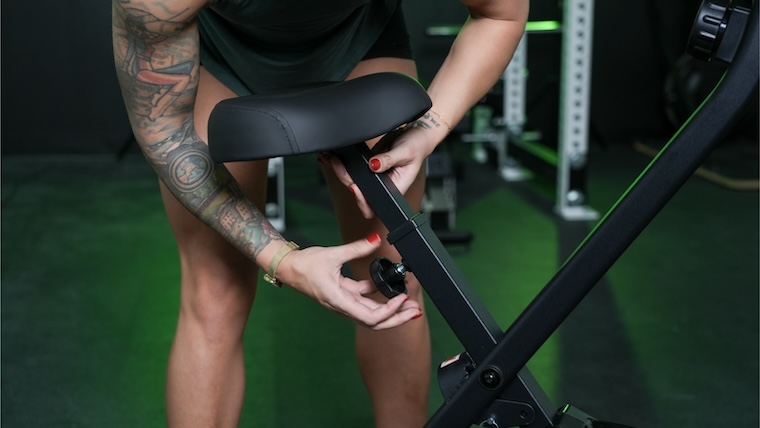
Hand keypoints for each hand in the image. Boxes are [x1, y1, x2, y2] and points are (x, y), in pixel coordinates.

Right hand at [275, 234, 421, 329]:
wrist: (288, 267)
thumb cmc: (304, 265)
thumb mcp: (332, 254)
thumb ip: (357, 248)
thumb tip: (376, 239)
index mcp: (339, 301)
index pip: (369, 316)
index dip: (388, 312)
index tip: (401, 298)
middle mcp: (342, 306)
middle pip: (375, 322)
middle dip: (397, 318)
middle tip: (415, 311)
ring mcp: (343, 302)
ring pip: (371, 313)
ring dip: (391, 309)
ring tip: (409, 302)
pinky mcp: (343, 295)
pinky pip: (364, 299)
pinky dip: (377, 295)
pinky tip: (389, 286)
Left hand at [325, 125, 439, 217]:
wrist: (416, 135)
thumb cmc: (417, 146)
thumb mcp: (406, 152)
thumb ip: (389, 159)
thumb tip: (374, 166)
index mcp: (394, 188)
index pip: (374, 206)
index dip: (362, 201)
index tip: (355, 187)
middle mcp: (383, 186)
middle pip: (358, 192)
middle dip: (346, 178)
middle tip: (338, 164)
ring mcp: (374, 177)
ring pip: (353, 180)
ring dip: (340, 171)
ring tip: (331, 158)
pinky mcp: (368, 166)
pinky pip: (353, 168)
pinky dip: (342, 163)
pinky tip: (333, 156)